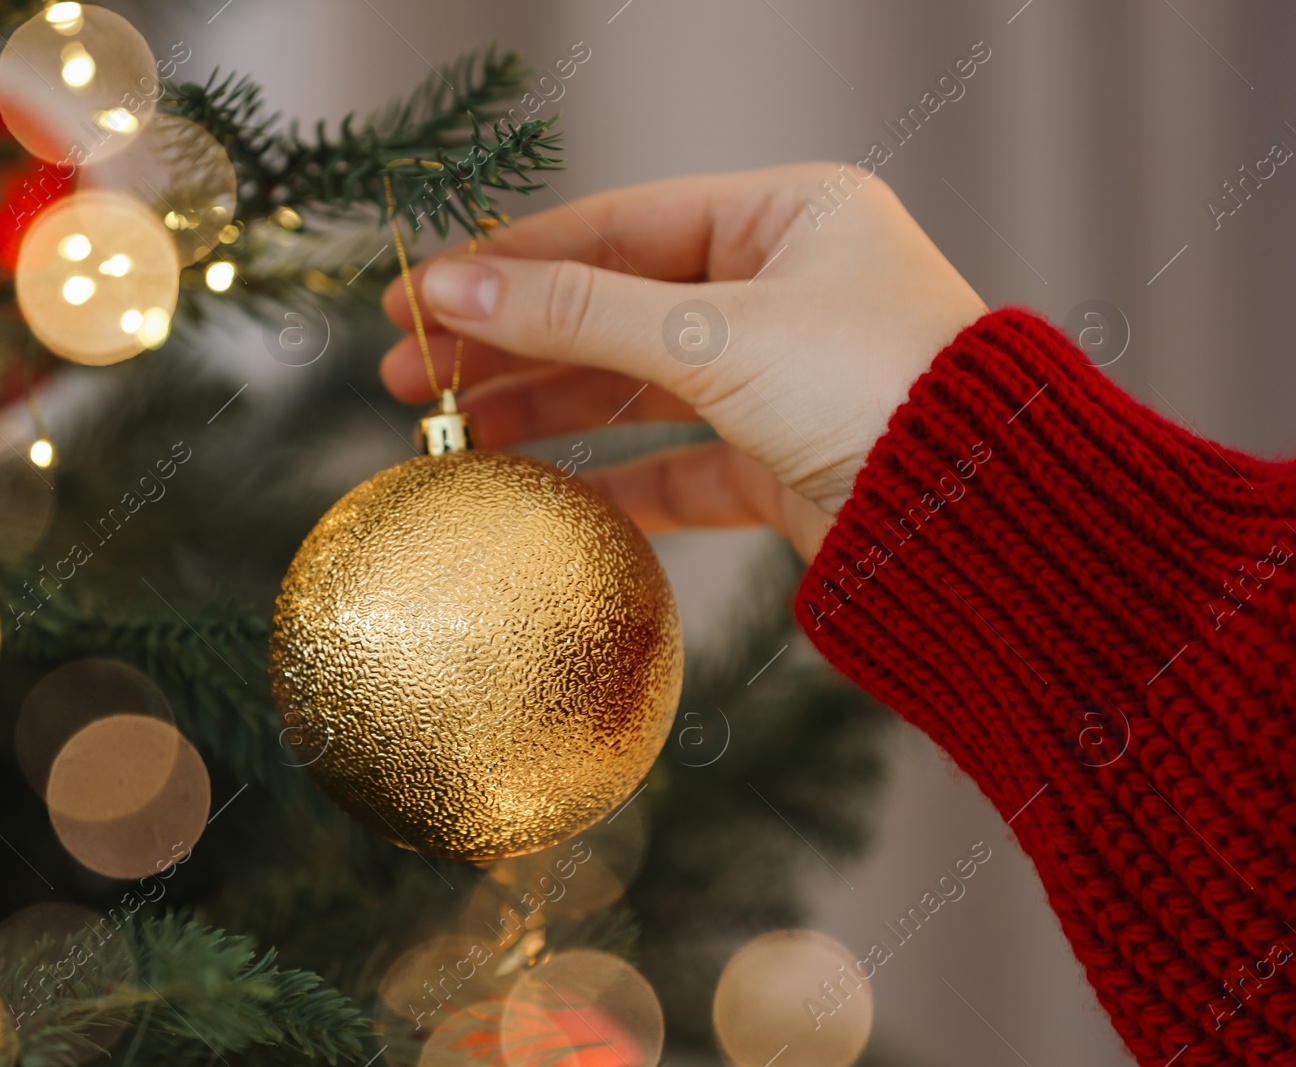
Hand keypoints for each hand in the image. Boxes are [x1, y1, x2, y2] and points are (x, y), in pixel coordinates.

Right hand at [380, 164, 986, 560]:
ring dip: (546, 412)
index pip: (615, 227)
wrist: (992, 530)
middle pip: (614, 308)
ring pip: (636, 389)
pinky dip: (611, 483)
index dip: (508, 262)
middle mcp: (784, 289)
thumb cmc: (881, 393)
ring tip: (452, 436)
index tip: (416, 295)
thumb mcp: (717, 335)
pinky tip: (538, 496)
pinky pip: (675, 466)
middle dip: (511, 343)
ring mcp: (781, 379)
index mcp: (787, 217)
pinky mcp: (782, 462)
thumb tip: (452, 284)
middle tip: (410, 377)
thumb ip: (578, 311)